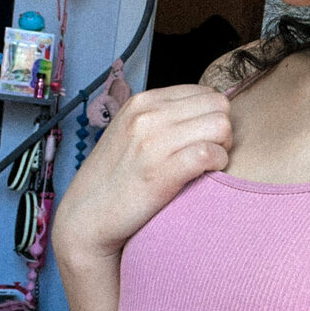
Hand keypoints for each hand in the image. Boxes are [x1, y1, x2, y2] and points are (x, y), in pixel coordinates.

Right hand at [52, 84, 231, 260]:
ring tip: (207, 164)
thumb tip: (206, 111)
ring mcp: (152, 142)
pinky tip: (206, 175)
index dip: (213, 116)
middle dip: (222, 130)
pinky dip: (218, 164)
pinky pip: (210, 153)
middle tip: (210, 153)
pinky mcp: (160, 171)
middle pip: (219, 106)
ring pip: (220, 126)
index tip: (203, 138)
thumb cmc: (117, 178)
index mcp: (143, 101)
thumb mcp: (132, 132)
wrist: (86, 218)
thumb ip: (165, 117)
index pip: (207, 93)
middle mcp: (147, 115)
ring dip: (223, 147)